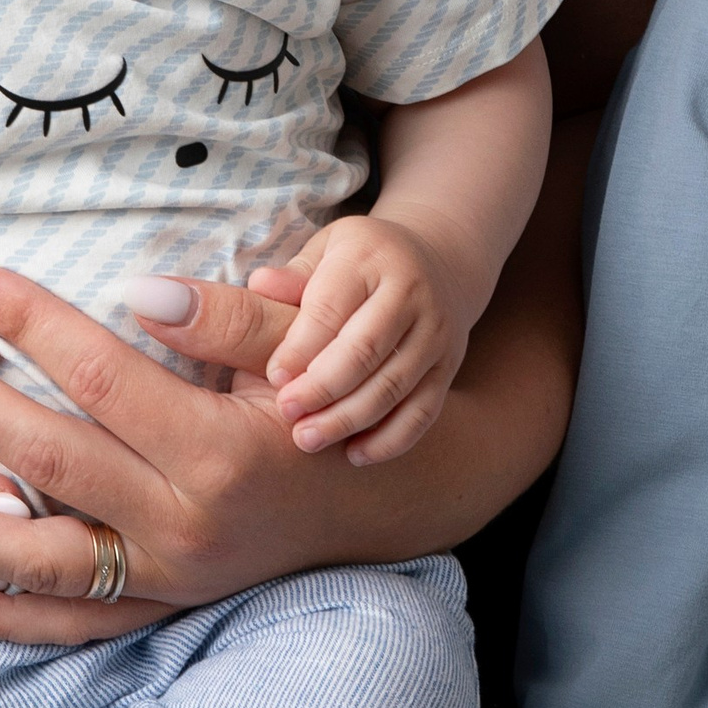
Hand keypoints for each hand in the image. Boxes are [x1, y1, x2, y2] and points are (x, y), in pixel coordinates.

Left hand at [0, 268, 318, 642]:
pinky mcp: (153, 613)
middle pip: (47, 461)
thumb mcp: (295, 349)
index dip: (28, 322)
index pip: (100, 376)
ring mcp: (163, 579)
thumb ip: (224, 319)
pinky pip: (60, 624)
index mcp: (220, 449)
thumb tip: (137, 287)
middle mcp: (184, 524)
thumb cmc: (321, 401)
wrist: (372, 508)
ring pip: (32, 562)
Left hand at [258, 215, 472, 463]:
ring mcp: (435, 333)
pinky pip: (423, 412)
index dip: (299, 347)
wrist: (439, 262)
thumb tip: (258, 285)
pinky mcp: (448, 368)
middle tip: (287, 412)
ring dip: (347, 419)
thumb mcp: (326, 252)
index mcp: (369, 259)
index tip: (273, 377)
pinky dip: (389, 440)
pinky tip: (353, 455)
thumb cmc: (361, 263)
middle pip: (365, 350)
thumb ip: (293, 277)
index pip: (330, 308)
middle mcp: (410, 294)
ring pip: (393, 386)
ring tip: (307, 439)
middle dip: (321, 388)